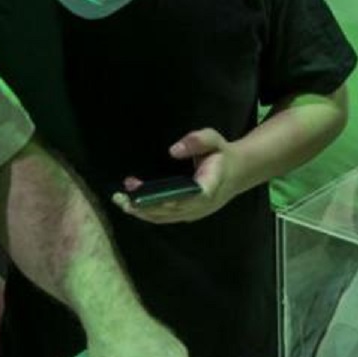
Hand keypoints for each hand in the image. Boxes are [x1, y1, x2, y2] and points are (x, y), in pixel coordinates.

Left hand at [113, 130, 241, 224]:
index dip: (172, 199)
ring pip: (165, 217)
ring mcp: (194, 213)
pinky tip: (131, 203)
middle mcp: (201, 205)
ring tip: (120, 200)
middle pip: (171, 210)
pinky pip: (165, 217)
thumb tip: (173, 150)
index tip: (152, 197)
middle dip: (145, 205)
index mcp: (210, 186)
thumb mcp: (214, 139)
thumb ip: (197, 140)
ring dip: (142, 210)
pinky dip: (147, 211)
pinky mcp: (187, 214)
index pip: (192, 196)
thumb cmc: (221, 154)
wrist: (237, 172)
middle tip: (122, 199)